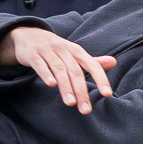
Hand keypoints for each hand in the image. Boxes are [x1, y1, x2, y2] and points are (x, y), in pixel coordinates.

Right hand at [0, 25, 116, 113]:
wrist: (28, 34)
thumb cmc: (55, 48)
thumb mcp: (74, 53)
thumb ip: (92, 61)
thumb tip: (114, 62)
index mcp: (76, 50)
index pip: (92, 65)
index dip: (100, 79)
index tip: (107, 94)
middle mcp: (63, 49)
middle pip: (75, 71)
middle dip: (81, 91)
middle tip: (85, 109)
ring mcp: (47, 51)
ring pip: (59, 69)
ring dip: (65, 86)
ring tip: (70, 103)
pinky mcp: (32, 54)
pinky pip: (40, 64)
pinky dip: (46, 74)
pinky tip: (51, 85)